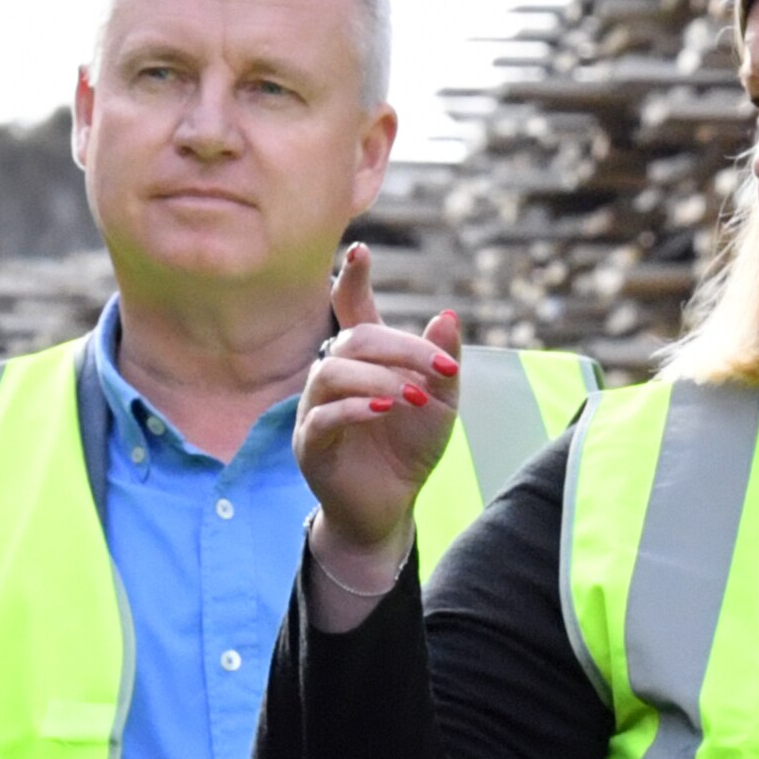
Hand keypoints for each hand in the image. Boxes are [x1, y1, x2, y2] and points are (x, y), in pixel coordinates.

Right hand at [294, 244, 461, 615]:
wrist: (391, 507)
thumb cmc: (409, 450)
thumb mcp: (440, 404)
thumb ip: (442, 363)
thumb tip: (447, 316)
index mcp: (363, 362)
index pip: (351, 311)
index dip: (353, 280)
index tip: (360, 252)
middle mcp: (333, 378)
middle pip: (354, 341)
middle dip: (400, 348)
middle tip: (440, 370)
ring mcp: (316, 409)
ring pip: (332, 373)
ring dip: (378, 379)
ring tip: (411, 397)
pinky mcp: (310, 444)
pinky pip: (322, 416)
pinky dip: (354, 408)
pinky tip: (383, 410)